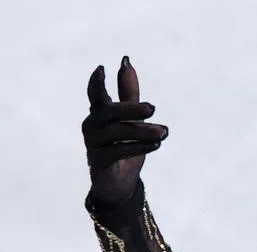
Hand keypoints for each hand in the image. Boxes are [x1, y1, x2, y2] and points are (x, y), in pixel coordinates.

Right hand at [82, 56, 168, 205]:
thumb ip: (128, 95)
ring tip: (164, 132)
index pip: (94, 94)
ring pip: (116, 132)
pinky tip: (156, 144)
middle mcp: (92, 126)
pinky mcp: (100, 162)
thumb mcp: (129, 120)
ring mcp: (94, 145)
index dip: (96, 82)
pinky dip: (138, 147)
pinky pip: (118, 151)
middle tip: (153, 107)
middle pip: (109, 112)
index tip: (103, 69)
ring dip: (142, 131)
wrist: (119, 186)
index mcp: (98, 113)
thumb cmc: (124, 149)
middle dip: (130, 109)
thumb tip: (126, 62)